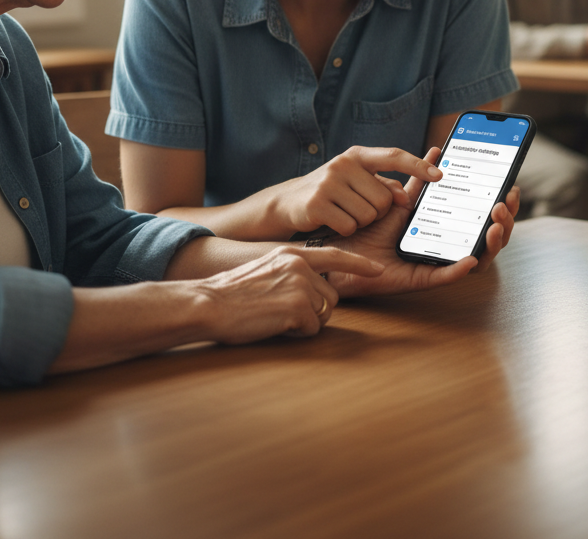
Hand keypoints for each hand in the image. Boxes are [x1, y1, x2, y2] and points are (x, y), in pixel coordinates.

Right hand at [193, 245, 382, 343]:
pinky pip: (312, 328)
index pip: (334, 256)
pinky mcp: (297, 307)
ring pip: (323, 313)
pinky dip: (296, 332)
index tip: (377, 269)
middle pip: (330, 295)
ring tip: (276, 316)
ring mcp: (300, 285)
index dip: (359, 264)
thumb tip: (314, 287)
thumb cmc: (233, 292)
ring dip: (305, 322)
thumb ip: (291, 271)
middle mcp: (300, 265)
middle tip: (283, 312)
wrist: (210, 303)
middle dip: (314, 310)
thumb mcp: (266, 269)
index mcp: (292, 253)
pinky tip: (275, 324)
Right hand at [266, 146, 442, 237]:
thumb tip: (406, 196)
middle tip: (357, 207)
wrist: (287, 202)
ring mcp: (329, 182)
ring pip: (369, 214)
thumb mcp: (356, 181)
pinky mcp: (318, 203)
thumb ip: (384, 185)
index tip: (439, 174)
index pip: (393, 156)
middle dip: (377, 211)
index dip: (418, 165)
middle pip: (385, 199)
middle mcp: (344, 164)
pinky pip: (350, 225)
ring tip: (343, 213)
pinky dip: (346, 230)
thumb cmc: (331, 191)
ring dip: (361, 222)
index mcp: (358, 155)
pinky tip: (332, 222)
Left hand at [326, 148, 519, 298]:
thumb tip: (437, 151)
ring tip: (495, 223)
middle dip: (504, 221)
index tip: (511, 188)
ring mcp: (436, 263)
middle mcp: (446, 246)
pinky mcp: (420, 278)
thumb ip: (420, 181)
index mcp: (446, 228)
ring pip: (475, 258)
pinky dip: (459, 269)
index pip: (482, 219)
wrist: (344, 247)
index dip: (501, 207)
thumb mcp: (401, 198)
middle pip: (487, 238)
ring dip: (490, 242)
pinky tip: (471, 257)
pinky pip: (444, 275)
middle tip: (505, 203)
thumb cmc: (372, 225)